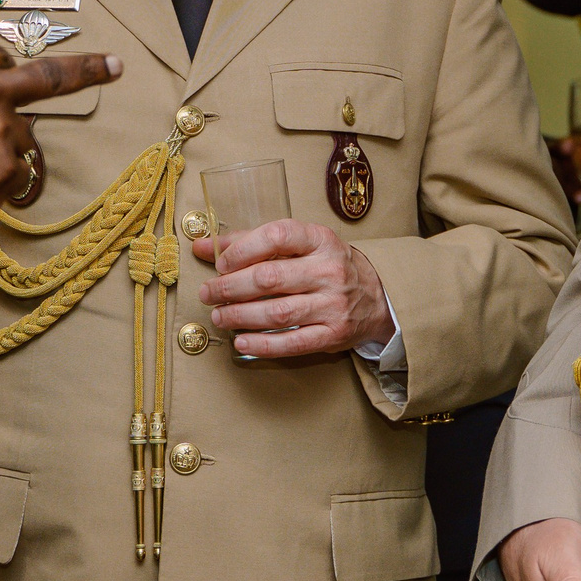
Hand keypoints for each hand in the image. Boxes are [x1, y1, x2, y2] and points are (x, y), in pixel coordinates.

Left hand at [192, 219, 392, 356]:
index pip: (277, 236)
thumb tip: (204, 248)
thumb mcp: (299, 245)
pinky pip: (292, 342)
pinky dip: (262, 344)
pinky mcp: (333, 335)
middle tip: (208, 293)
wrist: (375, 298)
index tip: (221, 263)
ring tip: (219, 315)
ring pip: (278, 312)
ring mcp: (333, 304)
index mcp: (320, 240)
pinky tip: (241, 340)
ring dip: (240, 316)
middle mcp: (329, 270)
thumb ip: (252, 243)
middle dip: (230, 287)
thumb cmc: (326, 267)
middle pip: (270, 278)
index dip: (242, 250)